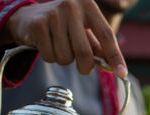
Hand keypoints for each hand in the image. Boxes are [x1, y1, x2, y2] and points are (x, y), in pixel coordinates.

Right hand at [2, 0, 126, 76]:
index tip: (122, 73)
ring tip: (59, 46)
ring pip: (66, 58)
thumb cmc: (63, 26)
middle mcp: (72, 6)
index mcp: (88, 6)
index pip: (107, 34)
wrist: (28, 18)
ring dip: (64, 60)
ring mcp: (54, 14)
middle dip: (86, 67)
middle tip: (84, 68)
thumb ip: (99, 48)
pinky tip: (46, 44)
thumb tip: (115, 68)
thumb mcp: (83, 31)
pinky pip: (50, 56)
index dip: (115, 56)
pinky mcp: (38, 25)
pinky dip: (50, 57)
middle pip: (85, 53)